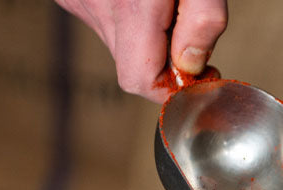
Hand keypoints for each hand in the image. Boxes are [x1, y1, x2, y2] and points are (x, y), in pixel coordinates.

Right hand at [55, 0, 227, 102]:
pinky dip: (128, 24)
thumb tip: (193, 66)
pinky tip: (142, 1)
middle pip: (134, 70)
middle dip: (167, 66)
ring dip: (148, 44)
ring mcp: (79, 2)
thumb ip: (203, 23)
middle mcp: (96, 7)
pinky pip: (107, 28)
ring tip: (166, 11)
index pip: (142, 82)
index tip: (201, 77)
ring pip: (120, 50)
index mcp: (130, 8)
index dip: (173, 88)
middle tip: (192, 40)